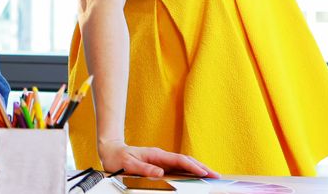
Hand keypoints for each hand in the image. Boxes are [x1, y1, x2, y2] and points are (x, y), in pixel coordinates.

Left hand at [97, 139, 218, 178]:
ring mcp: (162, 159)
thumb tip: (160, 173)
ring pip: (184, 163)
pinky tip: (196, 176)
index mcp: (156, 154)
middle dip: (202, 167)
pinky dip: (189, 171)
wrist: (111, 150)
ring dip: (198, 169)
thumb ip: (144, 168)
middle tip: (217, 175)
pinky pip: (178, 167)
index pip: (179, 160)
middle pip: (186, 160)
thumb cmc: (118, 157)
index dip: (193, 167)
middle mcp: (161, 156)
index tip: (204, 173)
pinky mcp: (160, 164)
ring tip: (211, 176)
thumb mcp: (128, 164)